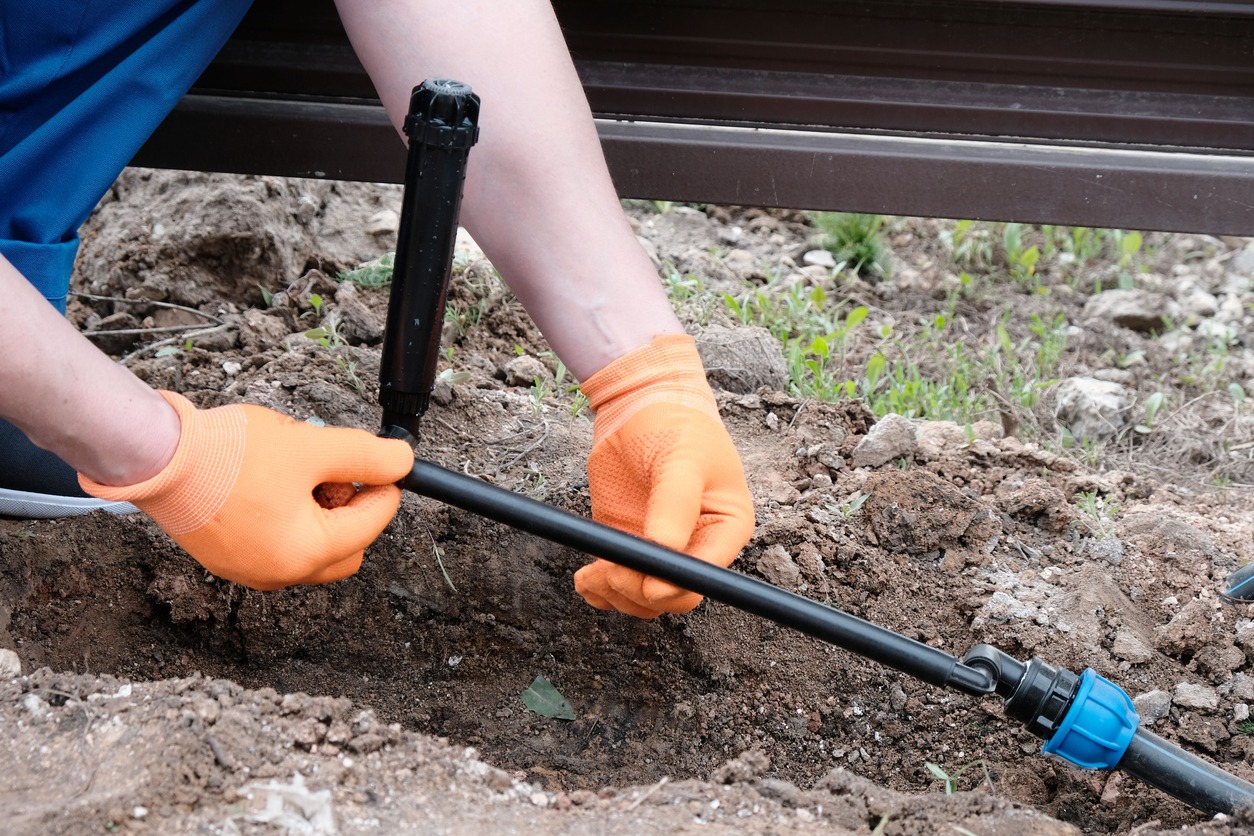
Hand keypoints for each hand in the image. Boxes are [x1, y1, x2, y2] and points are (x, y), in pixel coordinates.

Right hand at [80, 391, 413, 589]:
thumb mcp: (312, 447)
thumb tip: (402, 462)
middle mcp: (278, 574)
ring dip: (320, 513)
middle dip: (352, 509)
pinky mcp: (227, 556)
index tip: (386, 463)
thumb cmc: (230, 456)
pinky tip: (274, 481)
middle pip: (346, 549)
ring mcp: (249, 570)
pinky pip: (278, 544)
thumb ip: (365, 455)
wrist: (155, 456)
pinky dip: (290, 518)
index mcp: (305, 554)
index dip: (385, 488)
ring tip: (299, 470)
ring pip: (311, 547)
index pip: (369, 525)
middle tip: (337, 470)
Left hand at [574, 335, 753, 617]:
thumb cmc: (675, 426)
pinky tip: (587, 578)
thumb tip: (663, 551)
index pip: (706, 574)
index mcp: (725, 527)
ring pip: (642, 597)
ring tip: (594, 572)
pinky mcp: (628, 544)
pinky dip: (599, 589)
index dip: (676, 585)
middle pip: (673, 595)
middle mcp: (696, 545)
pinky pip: (616, 584)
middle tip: (612, 569)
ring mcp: (660, 548)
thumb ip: (675, 505)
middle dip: (641, 590)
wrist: (640, 406)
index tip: (646, 581)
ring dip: (616, 593)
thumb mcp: (681, 460)